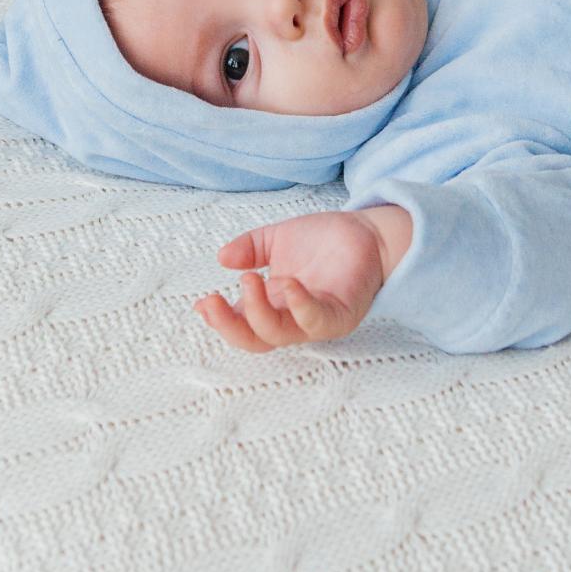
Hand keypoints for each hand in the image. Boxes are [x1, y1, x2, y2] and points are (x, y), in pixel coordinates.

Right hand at [192, 206, 409, 352]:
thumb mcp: (276, 239)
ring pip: (279, 335)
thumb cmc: (323, 241)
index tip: (203, 303)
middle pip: (255, 340)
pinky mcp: (341, 314)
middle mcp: (292, 318)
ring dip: (257, 312)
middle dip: (229, 325)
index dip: (220, 320)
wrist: (367, 231)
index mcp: (273, 305)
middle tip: (213, 301)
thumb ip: (249, 248)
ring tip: (250, 279)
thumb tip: (222, 258)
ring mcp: (316, 319)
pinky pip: (316, 320)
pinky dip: (299, 306)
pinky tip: (288, 284)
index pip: (242, 325)